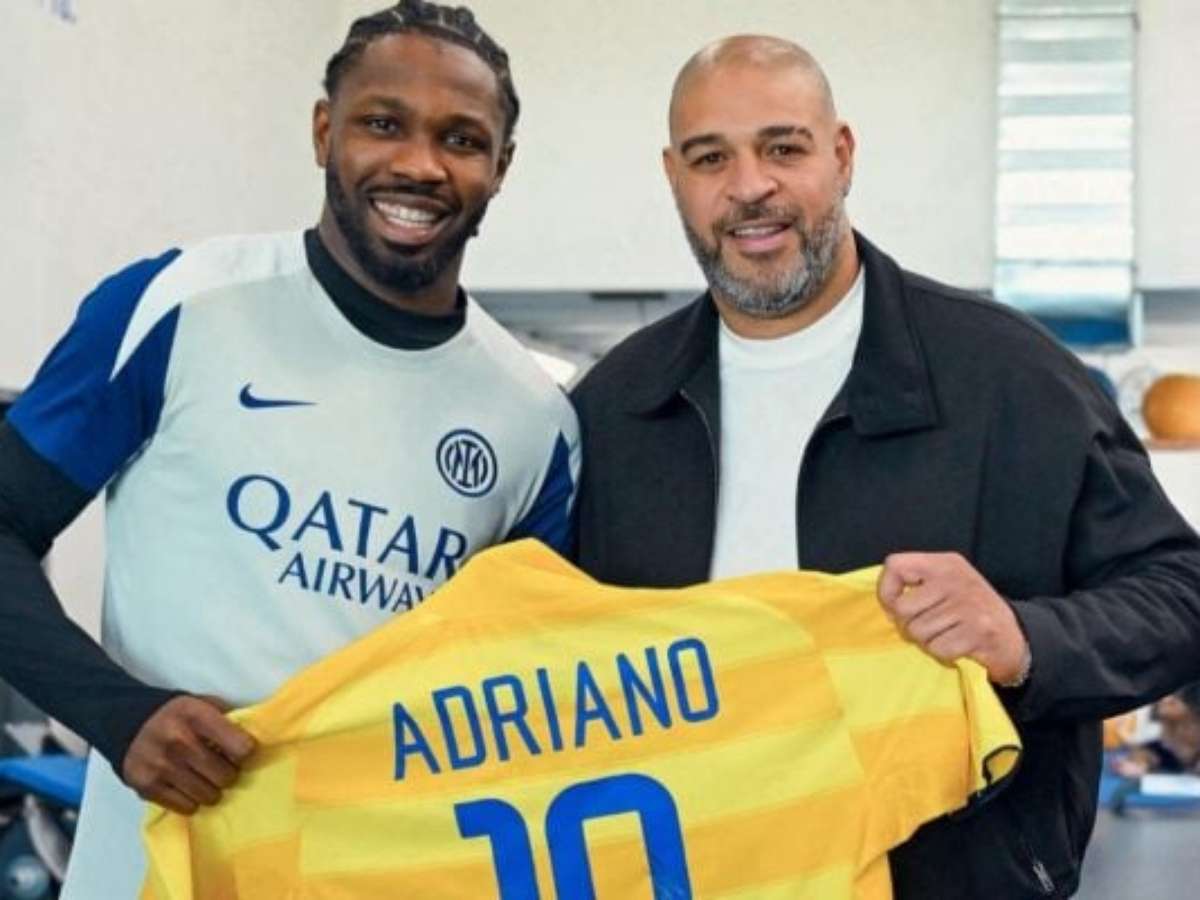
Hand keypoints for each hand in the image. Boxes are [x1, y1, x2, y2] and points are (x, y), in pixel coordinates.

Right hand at [121, 695, 255, 814]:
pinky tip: (188, 786)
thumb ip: (227, 720)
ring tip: (205, 777)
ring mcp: (160, 766)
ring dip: (212, 789)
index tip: (240, 752)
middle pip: (225, 776)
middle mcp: (178, 741)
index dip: (245, 753)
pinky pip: (186, 807)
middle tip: (221, 768)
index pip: (240, 747)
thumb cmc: (177, 715)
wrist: (127, 723)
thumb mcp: (202, 704)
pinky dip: (191, 800)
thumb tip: (255, 743)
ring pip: (208, 795)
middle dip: (228, 774)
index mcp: (197, 716)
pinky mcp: (146, 787)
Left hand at [877, 552, 1028, 684]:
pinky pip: (938, 649)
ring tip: (946, 634)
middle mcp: (956, 578)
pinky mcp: (979, 631)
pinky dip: (943, 654)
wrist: (1013, 636)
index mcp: (945, 562)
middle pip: (902, 609)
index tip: (895, 606)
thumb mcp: (945, 584)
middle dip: (909, 625)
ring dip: (927, 641)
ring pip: (918, 632)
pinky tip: (957, 646)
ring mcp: (969, 604)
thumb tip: (887, 605)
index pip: (895, 566)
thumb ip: (915, 585)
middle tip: (928, 627)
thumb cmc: (968, 610)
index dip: (887, 591)